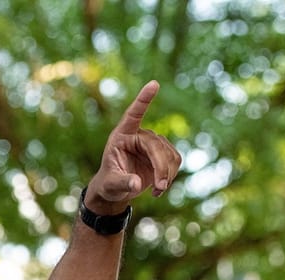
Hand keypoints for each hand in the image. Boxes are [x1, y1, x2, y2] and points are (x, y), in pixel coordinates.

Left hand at [85, 81, 181, 211]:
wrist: (116, 189)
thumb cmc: (108, 183)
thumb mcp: (111, 185)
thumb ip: (122, 182)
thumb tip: (137, 184)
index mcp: (121, 136)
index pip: (134, 114)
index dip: (143, 100)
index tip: (154, 84)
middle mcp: (138, 135)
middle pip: (157, 145)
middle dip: (161, 167)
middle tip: (159, 187)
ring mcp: (153, 143)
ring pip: (169, 154)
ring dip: (167, 174)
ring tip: (157, 190)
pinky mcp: (163, 153)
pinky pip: (175, 161)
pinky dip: (171, 176)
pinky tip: (159, 188)